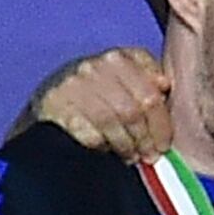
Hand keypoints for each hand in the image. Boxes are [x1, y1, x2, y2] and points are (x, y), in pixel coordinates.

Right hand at [26, 48, 171, 159]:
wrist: (49, 103)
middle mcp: (95, 66)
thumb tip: (164, 85)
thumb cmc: (97, 94)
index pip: (150, 91)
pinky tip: (107, 151)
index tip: (164, 142)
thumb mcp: (125, 80)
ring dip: (126, 145)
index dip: (161, 121)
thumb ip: (147, 81)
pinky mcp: (56, 105)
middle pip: (134, 109)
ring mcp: (74, 84)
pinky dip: (102, 146)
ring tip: (131, 157)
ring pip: (113, 121)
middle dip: (146, 138)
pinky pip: (89, 132)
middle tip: (150, 155)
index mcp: (118, 57)